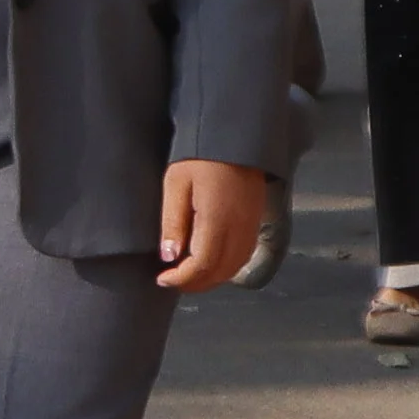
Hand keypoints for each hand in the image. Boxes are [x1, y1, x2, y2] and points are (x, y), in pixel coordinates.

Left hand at [153, 160, 275, 292]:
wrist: (232, 135)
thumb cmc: (198, 156)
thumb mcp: (175, 184)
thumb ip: (173, 222)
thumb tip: (169, 257)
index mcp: (217, 220)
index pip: (202, 265)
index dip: (181, 279)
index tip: (162, 279)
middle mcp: (240, 227)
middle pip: (220, 271)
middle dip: (195, 283)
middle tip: (172, 281)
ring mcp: (251, 224)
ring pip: (235, 266)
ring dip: (212, 277)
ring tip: (188, 274)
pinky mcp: (256, 219)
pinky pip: (244, 254)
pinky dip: (227, 266)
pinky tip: (210, 261)